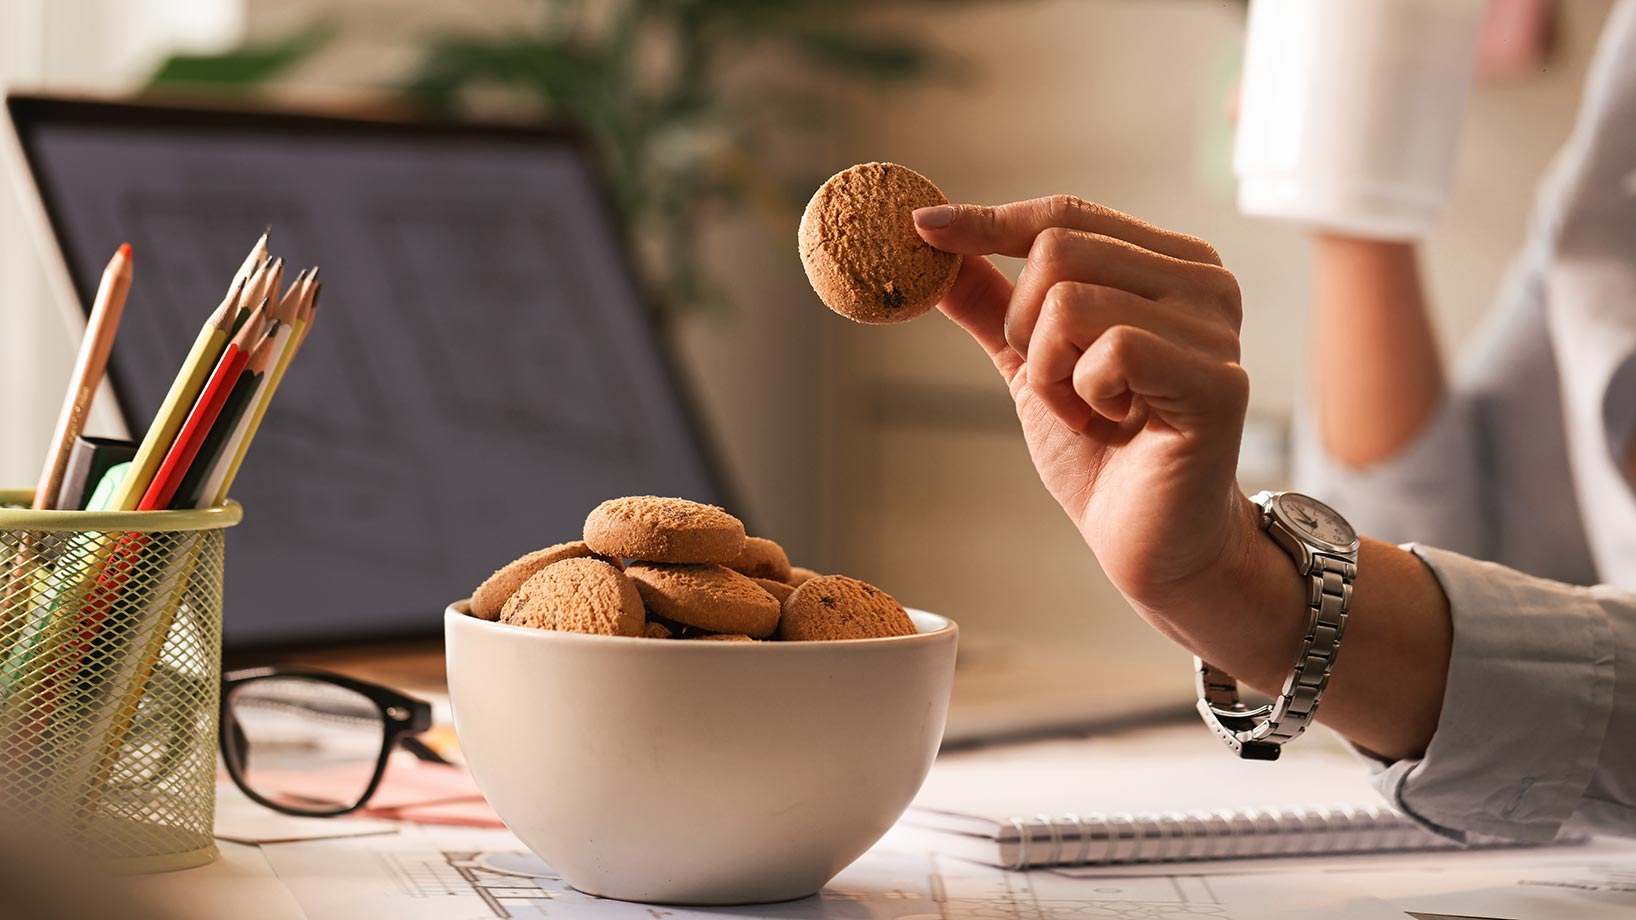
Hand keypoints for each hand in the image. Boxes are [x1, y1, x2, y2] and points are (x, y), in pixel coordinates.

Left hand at [915, 195, 1257, 628]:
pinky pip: (1107, 350)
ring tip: (1089, 412)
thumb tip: (932, 246)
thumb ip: (992, 304)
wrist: (1149, 543)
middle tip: (1058, 387)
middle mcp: (1205, 282)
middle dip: (1024, 330)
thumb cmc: (1102, 454)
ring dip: (1050, 372)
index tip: (921, 229)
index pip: (1066, 215)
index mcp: (1169, 265)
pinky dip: (1082, 395)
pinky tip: (1114, 424)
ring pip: (1069, 301)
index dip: (988, 220)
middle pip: (1058, 250)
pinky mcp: (1216, 381)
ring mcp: (1217, 329)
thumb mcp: (1032, 365)